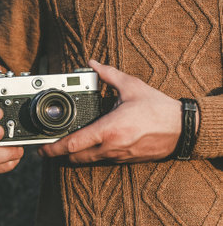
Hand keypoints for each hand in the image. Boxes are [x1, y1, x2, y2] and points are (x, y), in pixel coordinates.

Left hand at [38, 60, 182, 163]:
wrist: (183, 129)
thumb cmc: (158, 108)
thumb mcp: (132, 87)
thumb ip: (109, 75)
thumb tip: (93, 64)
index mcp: (109, 130)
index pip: (73, 144)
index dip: (54, 149)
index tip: (42, 149)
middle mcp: (111, 147)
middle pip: (75, 158)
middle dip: (59, 155)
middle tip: (48, 149)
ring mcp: (118, 156)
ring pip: (88, 161)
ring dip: (74, 156)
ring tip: (64, 147)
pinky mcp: (125, 160)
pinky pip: (101, 161)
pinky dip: (90, 156)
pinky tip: (88, 146)